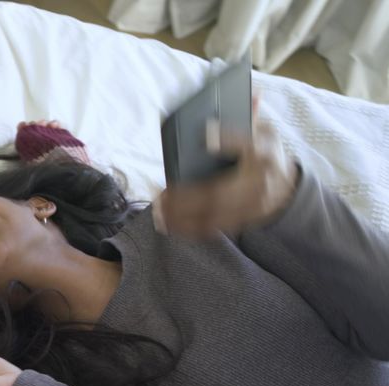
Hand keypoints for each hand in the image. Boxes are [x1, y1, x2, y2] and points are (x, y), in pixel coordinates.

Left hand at [154, 100, 298, 238]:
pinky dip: (186, 229)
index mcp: (262, 154)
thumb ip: (252, 118)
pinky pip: (211, 230)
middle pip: (218, 193)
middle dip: (186, 196)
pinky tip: (167, 224)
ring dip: (180, 216)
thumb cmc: (268, 156)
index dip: (226, 138)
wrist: (289, 189)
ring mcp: (249, 207)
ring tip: (157, 210)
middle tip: (160, 191)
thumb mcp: (266, 134)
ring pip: (212, 217)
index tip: (206, 132)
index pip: (247, 144)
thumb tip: (251, 93)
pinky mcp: (241, 221)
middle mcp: (257, 183)